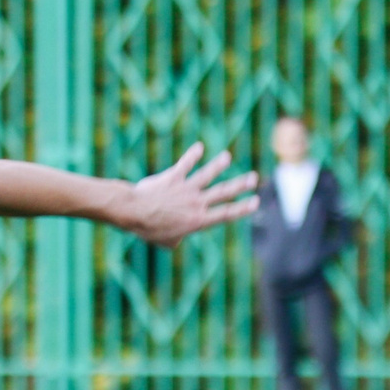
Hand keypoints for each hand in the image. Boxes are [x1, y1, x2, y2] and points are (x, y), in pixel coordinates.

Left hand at [116, 143, 259, 247]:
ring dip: (218, 165)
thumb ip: (179, 237)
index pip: (226, 214)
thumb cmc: (149, 230)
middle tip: (254, 178)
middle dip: (240, 185)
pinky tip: (199, 147)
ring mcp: (185, 189)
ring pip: (207, 175)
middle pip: (223, 192)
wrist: (134, 213)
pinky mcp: (173, 177)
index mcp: (198, 221)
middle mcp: (196, 203)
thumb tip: (178, 235)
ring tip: (226, 157)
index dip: (242, 208)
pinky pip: (185, 164)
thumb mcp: (168, 242)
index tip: (255, 201)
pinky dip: (192, 155)